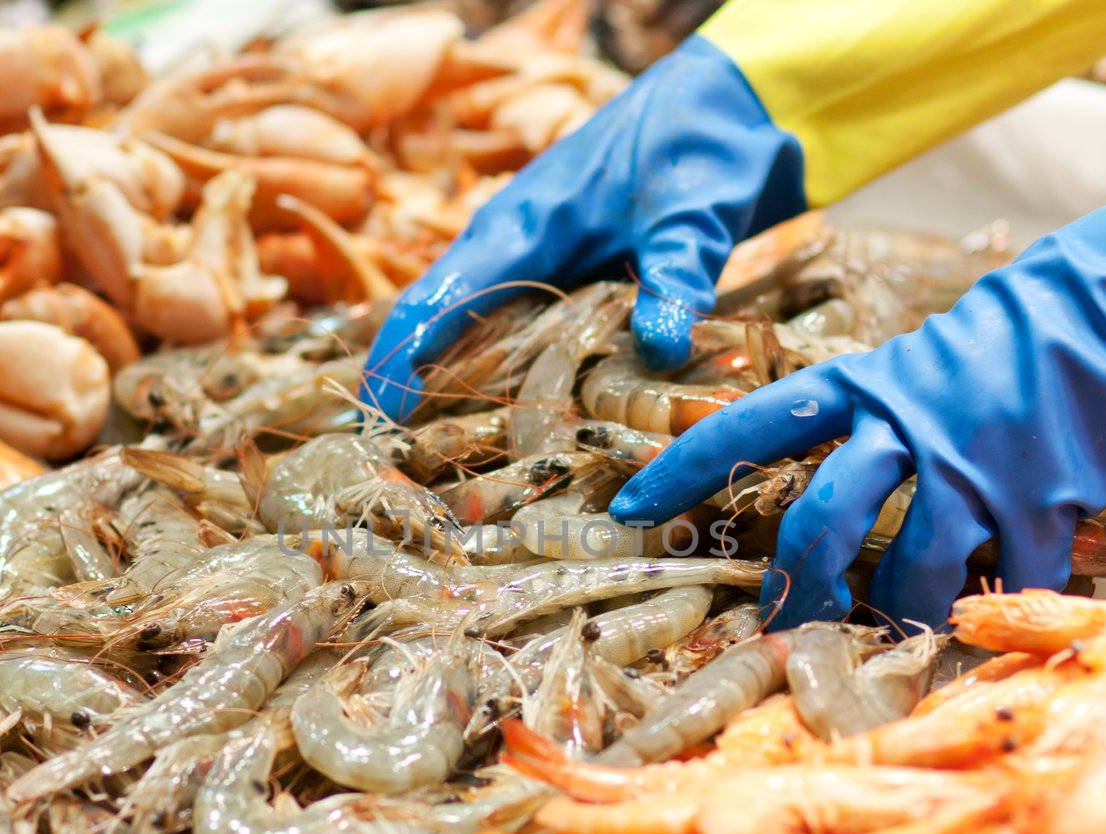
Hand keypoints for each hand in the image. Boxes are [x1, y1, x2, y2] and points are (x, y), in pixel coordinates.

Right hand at [358, 35, 805, 422]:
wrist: (724, 101)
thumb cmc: (702, 147)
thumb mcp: (698, 215)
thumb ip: (677, 278)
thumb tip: (662, 350)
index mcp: (526, 226)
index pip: (438, 298)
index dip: (403, 360)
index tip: (381, 420)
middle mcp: (510, 244)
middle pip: (434, 321)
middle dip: (407, 387)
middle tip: (394, 461)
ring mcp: (529, 256)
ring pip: (466, 329)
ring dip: (446, 387)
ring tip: (427, 460)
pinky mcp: (558, 270)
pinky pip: (507, 328)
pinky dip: (494, 373)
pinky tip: (497, 424)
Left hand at [609, 209, 1105, 629]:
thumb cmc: (1008, 343)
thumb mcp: (921, 365)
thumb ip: (873, 426)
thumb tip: (835, 502)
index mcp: (864, 384)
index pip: (752, 426)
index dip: (684, 469)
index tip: (626, 508)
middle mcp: (906, 425)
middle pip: (821, 521)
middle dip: (798, 588)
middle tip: (784, 632)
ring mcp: (971, 465)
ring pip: (908, 570)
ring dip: (897, 616)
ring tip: (896, 636)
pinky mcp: (1039, 499)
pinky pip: (1003, 579)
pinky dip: (993, 606)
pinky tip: (989, 613)